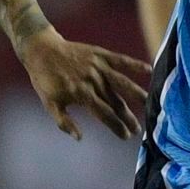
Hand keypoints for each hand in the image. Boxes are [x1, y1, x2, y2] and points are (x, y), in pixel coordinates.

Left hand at [18, 28, 152, 139]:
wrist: (40, 50)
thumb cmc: (44, 80)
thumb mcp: (49, 103)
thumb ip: (64, 122)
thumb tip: (80, 138)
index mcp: (81, 94)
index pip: (104, 114)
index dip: (116, 126)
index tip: (125, 136)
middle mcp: (93, 80)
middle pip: (116, 102)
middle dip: (127, 117)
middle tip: (138, 130)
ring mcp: (98, 66)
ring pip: (122, 82)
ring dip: (136, 94)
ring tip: (148, 104)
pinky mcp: (100, 54)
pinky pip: (120, 60)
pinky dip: (134, 64)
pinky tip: (148, 70)